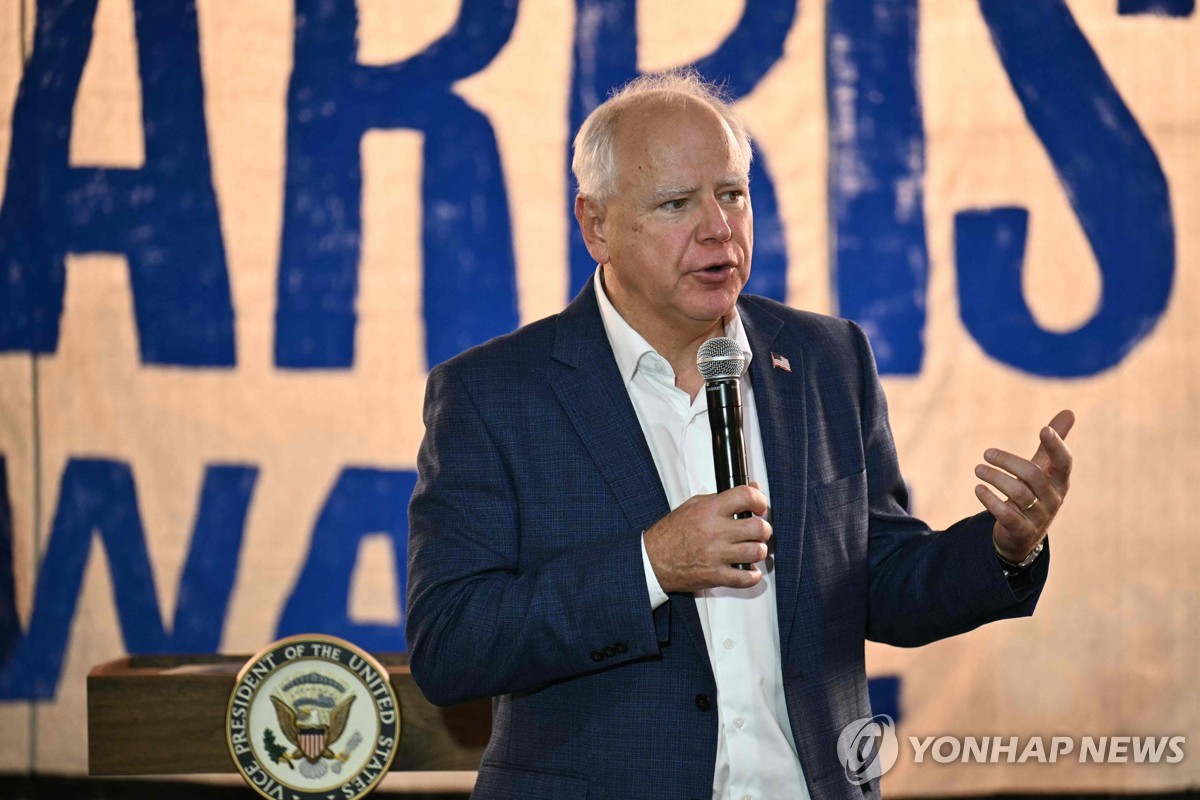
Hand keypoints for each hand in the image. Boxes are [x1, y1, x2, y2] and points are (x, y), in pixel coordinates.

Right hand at [643, 484, 771, 592]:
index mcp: (709, 510)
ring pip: (756, 552)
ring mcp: (716, 555)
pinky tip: (747, 569)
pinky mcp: (716, 576)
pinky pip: (746, 578)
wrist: (653, 559)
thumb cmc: (672, 532)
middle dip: (763, 529)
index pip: (746, 496)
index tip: (759, 506)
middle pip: (758, 528)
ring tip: (750, 549)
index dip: (759, 500)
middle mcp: (715, 532)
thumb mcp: (694, 505)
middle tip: (758, 531)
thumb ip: (724, 497)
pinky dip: (752, 575)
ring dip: (758, 551)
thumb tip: (752, 489)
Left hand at [974, 409, 1074, 561]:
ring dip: (995, 478)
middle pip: (1034, 475)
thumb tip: (1069, 411)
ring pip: (1018, 494)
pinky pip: (1007, 515)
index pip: (1064, 462)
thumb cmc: (1034, 494)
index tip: (1043, 429)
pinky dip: (991, 500)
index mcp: (1059, 481)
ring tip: (978, 469)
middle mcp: (1053, 498)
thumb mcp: (1044, 470)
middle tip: (986, 453)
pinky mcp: (1021, 530)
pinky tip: (978, 489)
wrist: (1023, 535)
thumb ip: (1051, 444)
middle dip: (1008, 461)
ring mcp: (1039, 516)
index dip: (1056, 446)